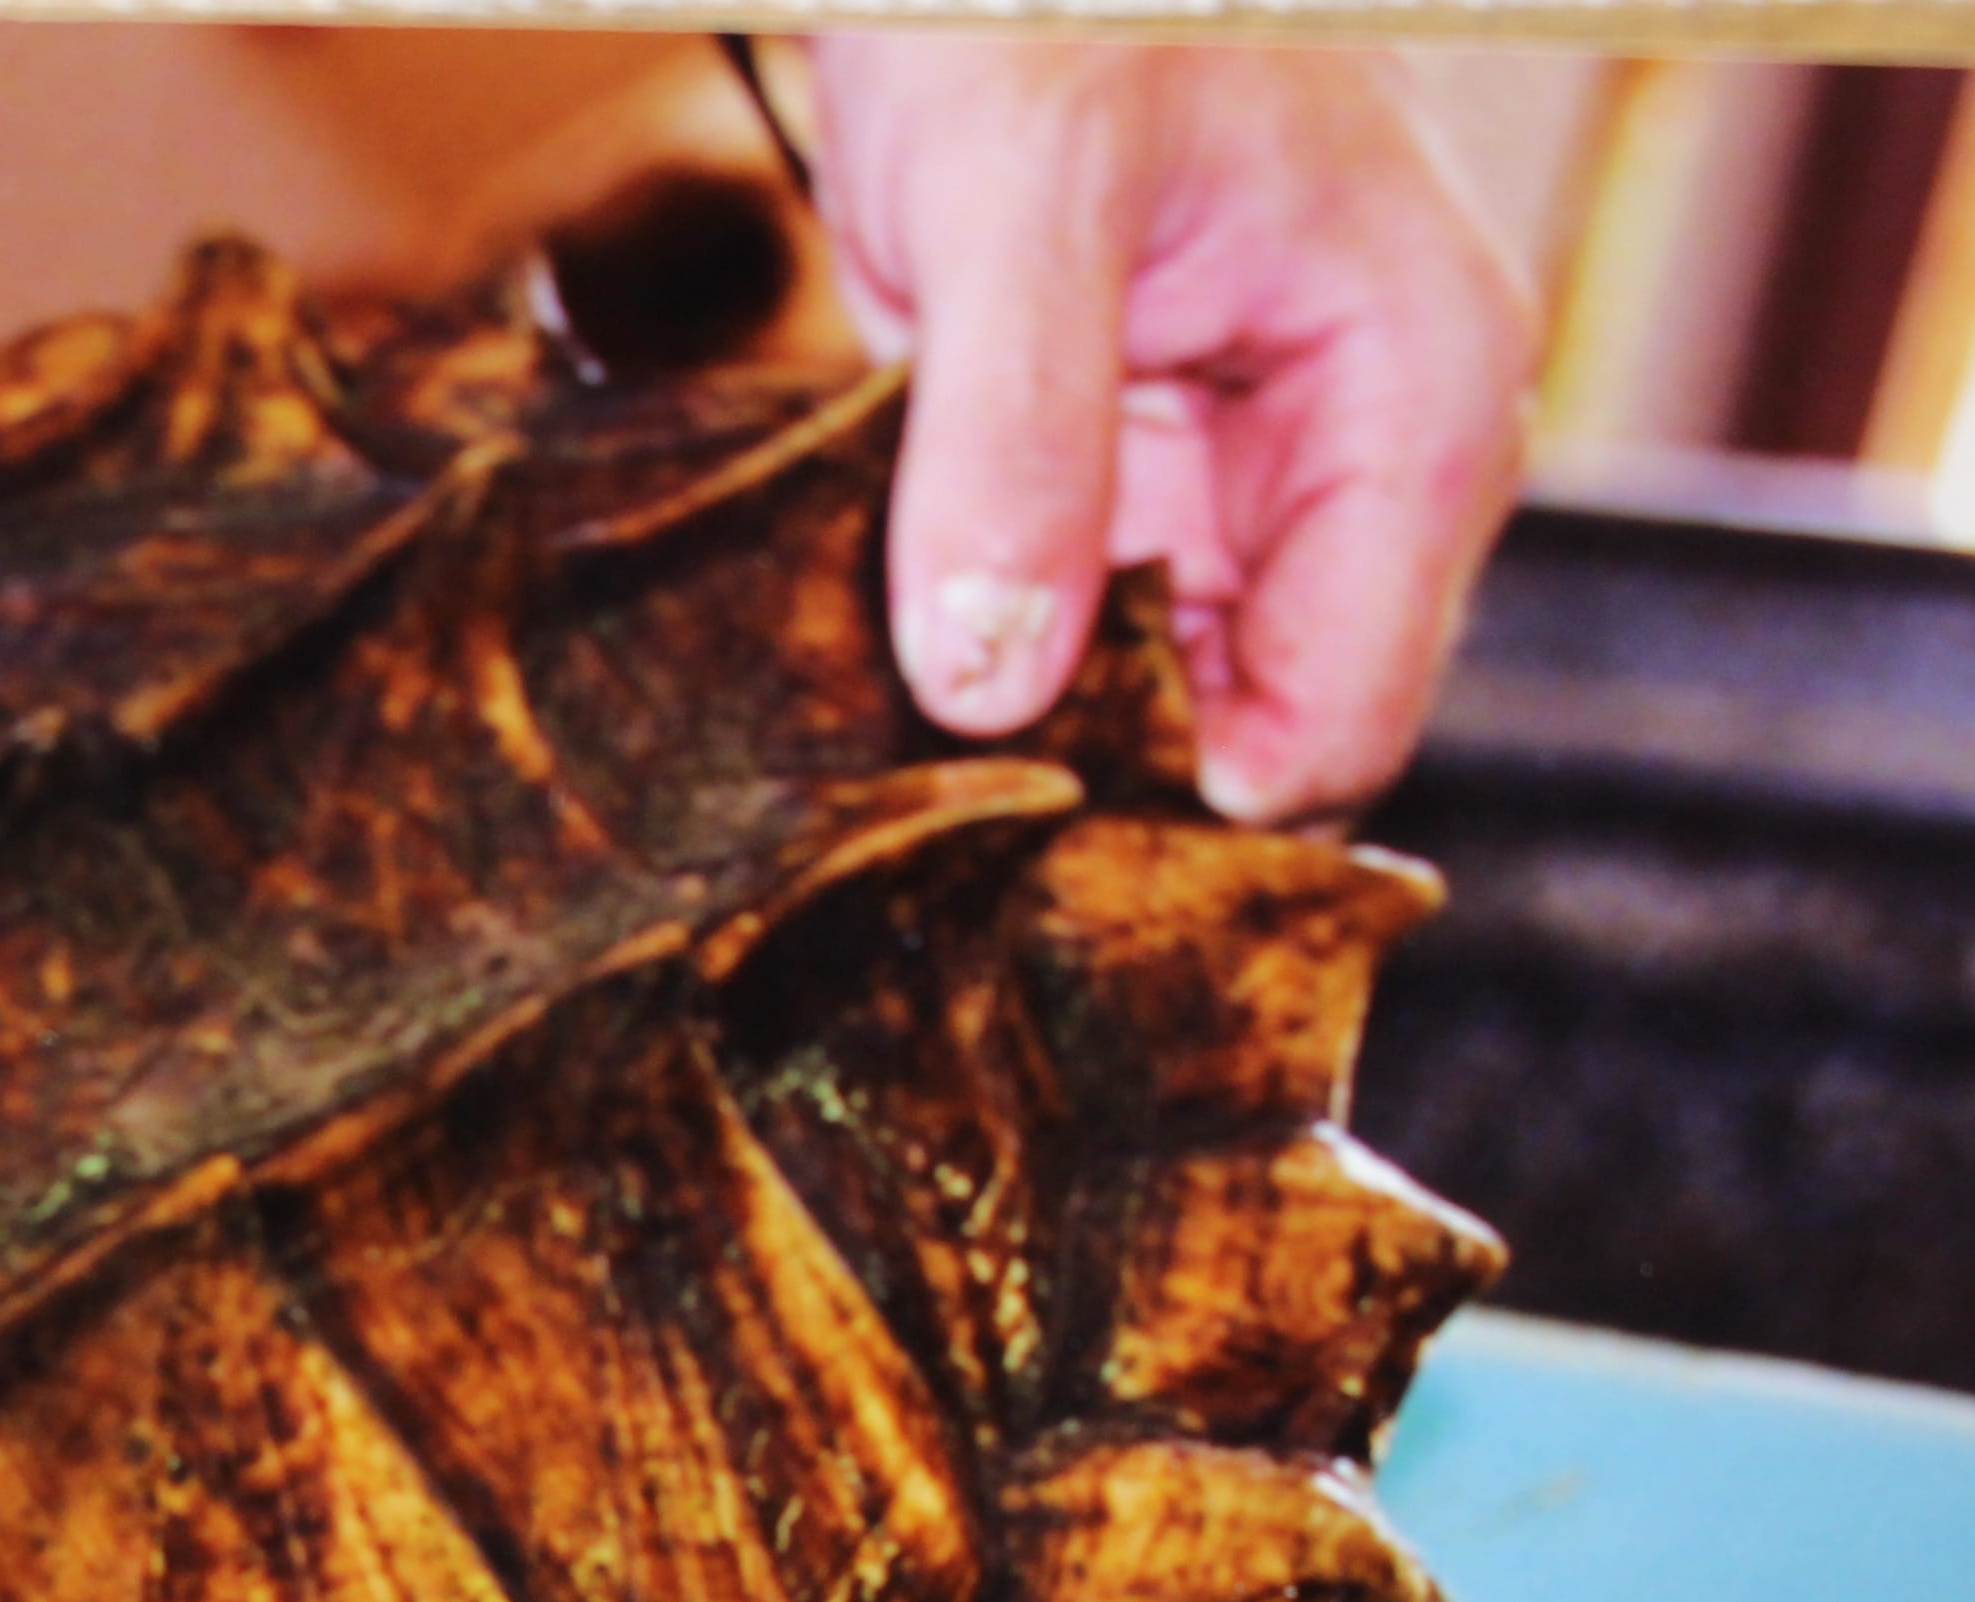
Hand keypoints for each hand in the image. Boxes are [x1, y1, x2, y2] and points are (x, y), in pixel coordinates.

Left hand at [803, 40, 1536, 820]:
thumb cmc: (1043, 0)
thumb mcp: (1020, 199)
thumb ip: (1018, 434)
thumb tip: (989, 680)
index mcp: (1415, 397)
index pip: (1342, 717)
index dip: (1188, 803)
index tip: (1011, 825)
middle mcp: (1353, 457)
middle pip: (1256, 728)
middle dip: (1108, 772)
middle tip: (920, 791)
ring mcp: (1239, 471)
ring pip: (1157, 691)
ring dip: (1031, 722)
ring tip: (883, 725)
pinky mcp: (1130, 471)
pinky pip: (1074, 622)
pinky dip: (983, 650)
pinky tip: (881, 654)